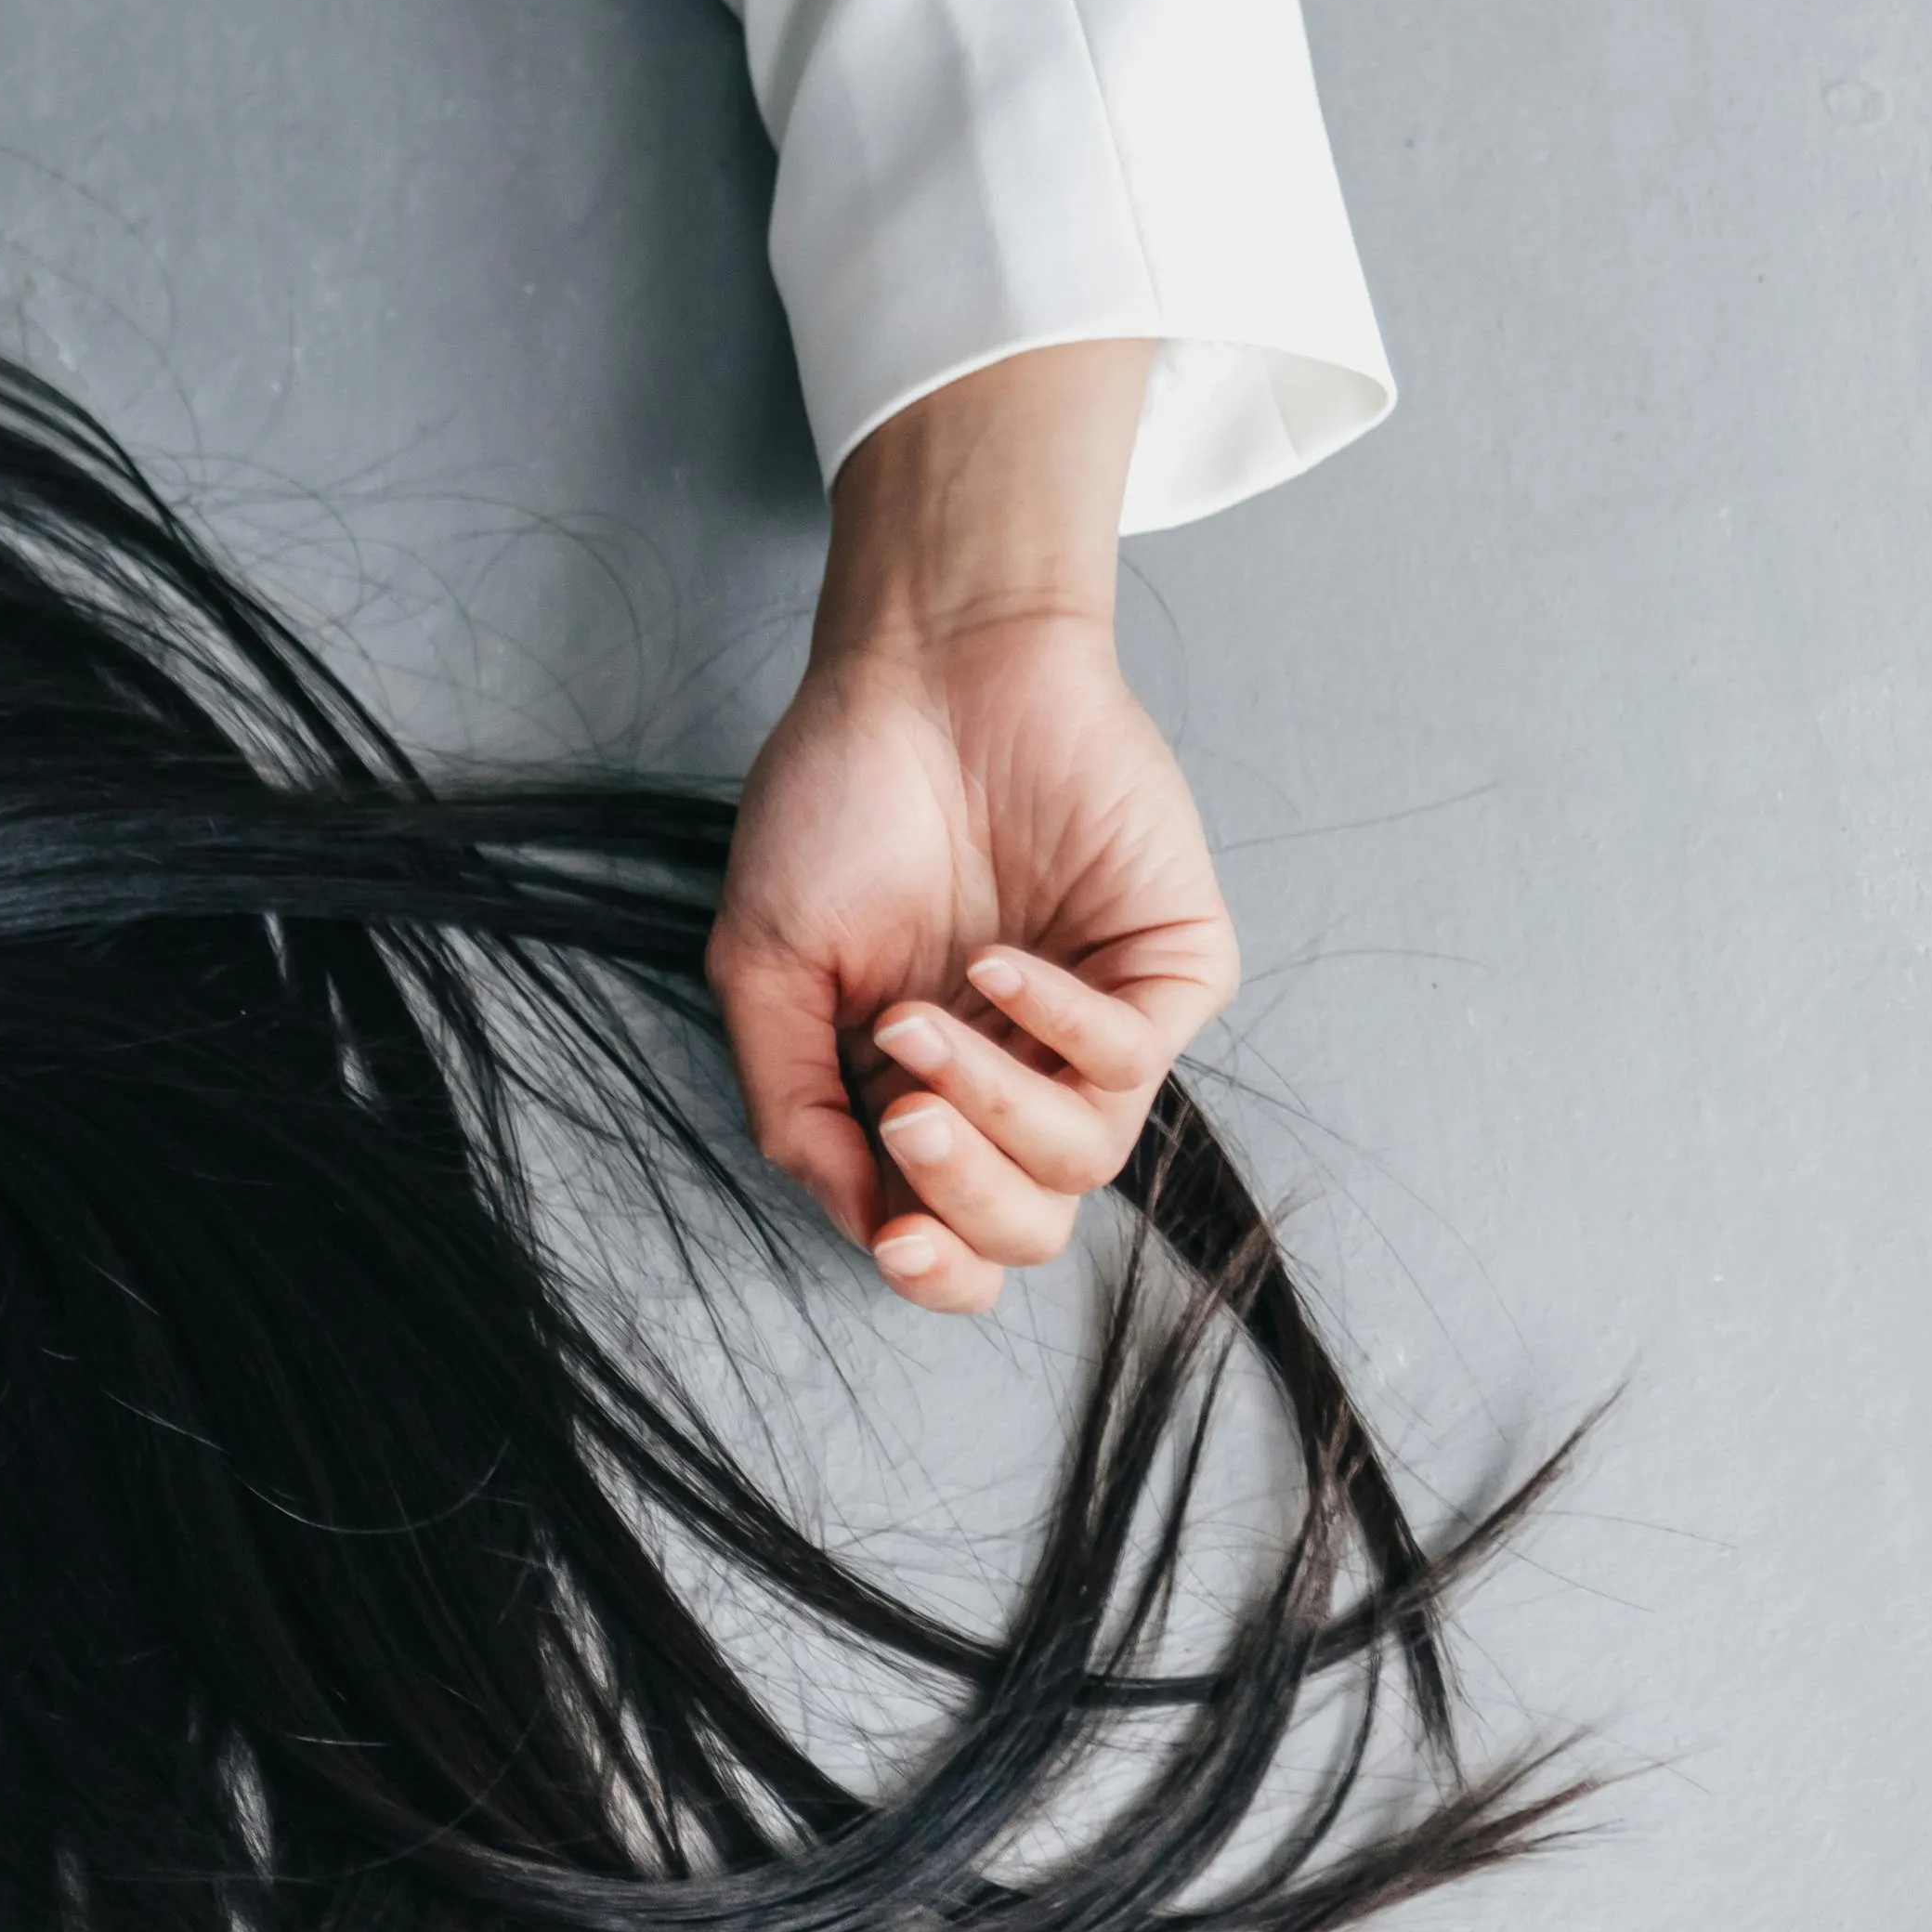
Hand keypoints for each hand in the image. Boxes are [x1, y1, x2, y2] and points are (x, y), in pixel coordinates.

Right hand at [710, 615, 1233, 1312]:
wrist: (923, 667)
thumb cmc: (837, 796)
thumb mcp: (764, 962)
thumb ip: (794, 1104)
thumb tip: (863, 1219)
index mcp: (913, 1087)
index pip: (948, 1234)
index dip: (929, 1265)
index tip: (892, 1235)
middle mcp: (1011, 1073)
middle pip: (1026, 1225)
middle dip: (965, 1199)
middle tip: (908, 1117)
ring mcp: (1094, 1026)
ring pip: (1083, 1159)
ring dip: (995, 1105)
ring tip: (919, 1021)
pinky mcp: (1167, 973)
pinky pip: (1132, 1056)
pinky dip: (1055, 1021)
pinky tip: (994, 959)